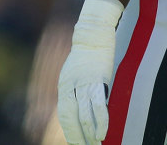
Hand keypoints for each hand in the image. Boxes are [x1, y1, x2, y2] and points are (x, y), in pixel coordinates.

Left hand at [57, 0, 123, 144]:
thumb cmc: (87, 53)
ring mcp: (83, 83)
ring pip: (84, 114)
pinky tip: (102, 132)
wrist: (93, 33)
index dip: (70, 131)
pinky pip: (98, 105)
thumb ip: (75, 89)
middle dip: (79, 136)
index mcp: (64, 85)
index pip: (64, 114)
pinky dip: (99, 121)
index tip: (76, 142)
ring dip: (90, 133)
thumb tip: (79, 106)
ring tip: (95, 144)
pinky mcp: (97, 79)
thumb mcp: (74, 72)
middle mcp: (70, 86)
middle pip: (72, 117)